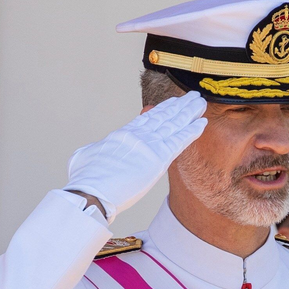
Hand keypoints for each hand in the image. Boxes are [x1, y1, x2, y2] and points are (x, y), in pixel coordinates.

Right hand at [64, 91, 207, 221]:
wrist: (91, 191)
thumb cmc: (86, 178)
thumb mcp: (87, 156)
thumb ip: (98, 150)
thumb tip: (98, 152)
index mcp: (123, 135)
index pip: (147, 119)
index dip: (162, 110)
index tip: (173, 103)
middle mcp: (138, 136)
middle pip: (164, 117)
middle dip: (180, 107)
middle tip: (193, 97)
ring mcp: (149, 145)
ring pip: (174, 124)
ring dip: (189, 113)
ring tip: (201, 103)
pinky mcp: (159, 158)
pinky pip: (180, 141)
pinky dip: (192, 131)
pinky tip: (202, 122)